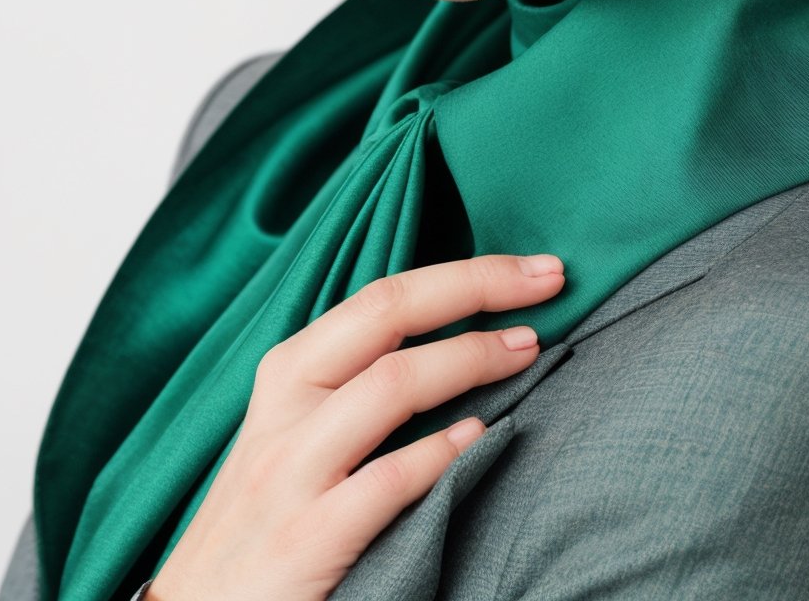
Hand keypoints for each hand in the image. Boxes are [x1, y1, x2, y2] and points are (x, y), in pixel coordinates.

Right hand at [147, 251, 565, 600]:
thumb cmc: (258, 522)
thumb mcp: (290, 435)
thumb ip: (348, 387)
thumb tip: (448, 341)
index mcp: (287, 374)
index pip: (382, 296)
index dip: (464, 273)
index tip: (532, 267)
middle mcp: (285, 409)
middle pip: (388, 315)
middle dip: (477, 286)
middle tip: (550, 280)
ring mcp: (291, 474)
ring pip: (391, 384)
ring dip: (471, 358)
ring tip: (529, 352)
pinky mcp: (304, 542)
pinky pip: (385, 482)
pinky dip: (441, 454)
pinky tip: (482, 439)